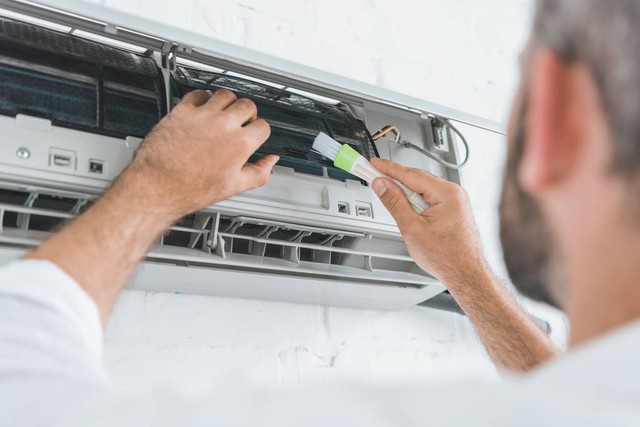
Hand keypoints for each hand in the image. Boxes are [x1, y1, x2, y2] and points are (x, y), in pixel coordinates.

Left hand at [122, 89, 277, 219]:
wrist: (158, 186)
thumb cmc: (190, 189)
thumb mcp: (233, 187)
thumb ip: (259, 173)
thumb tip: (270, 162)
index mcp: (239, 144)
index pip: (263, 126)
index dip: (260, 132)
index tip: (254, 134)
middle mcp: (223, 125)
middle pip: (247, 105)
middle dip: (248, 114)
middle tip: (241, 122)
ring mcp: (202, 116)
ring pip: (225, 95)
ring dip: (228, 102)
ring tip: (224, 112)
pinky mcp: (182, 111)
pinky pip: (198, 94)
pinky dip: (203, 97)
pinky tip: (203, 107)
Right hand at [370, 158, 488, 284]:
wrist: (467, 275)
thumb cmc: (448, 257)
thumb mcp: (412, 229)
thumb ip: (395, 203)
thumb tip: (383, 185)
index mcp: (447, 193)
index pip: (410, 174)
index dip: (388, 168)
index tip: (374, 164)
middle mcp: (455, 193)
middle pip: (417, 179)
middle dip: (396, 180)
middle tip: (374, 177)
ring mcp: (457, 201)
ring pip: (424, 190)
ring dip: (406, 193)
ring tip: (390, 199)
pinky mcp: (455, 210)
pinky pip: (431, 198)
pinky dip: (417, 201)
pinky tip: (408, 211)